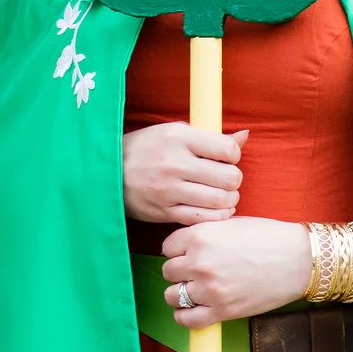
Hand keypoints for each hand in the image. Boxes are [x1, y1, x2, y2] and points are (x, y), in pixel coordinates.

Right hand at [122, 121, 247, 225]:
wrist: (107, 172)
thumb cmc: (145, 149)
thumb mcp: (173, 132)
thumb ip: (209, 136)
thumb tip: (245, 136)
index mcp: (177, 137)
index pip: (227, 149)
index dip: (233, 155)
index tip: (224, 158)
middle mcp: (174, 163)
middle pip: (229, 177)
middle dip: (233, 179)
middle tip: (224, 179)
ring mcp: (169, 190)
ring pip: (220, 200)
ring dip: (228, 199)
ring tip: (222, 194)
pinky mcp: (164, 211)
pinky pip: (204, 218)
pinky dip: (216, 215)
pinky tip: (214, 208)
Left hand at [160, 217, 309, 326]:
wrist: (299, 259)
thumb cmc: (268, 238)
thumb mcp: (229, 223)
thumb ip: (203, 233)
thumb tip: (184, 245)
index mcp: (199, 236)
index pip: (167, 247)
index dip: (177, 251)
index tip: (189, 254)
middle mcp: (199, 262)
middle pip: (168, 271)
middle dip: (180, 272)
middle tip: (196, 273)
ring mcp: (209, 288)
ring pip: (171, 296)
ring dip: (180, 294)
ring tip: (195, 291)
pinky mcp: (222, 310)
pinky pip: (186, 319)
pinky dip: (185, 316)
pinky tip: (194, 309)